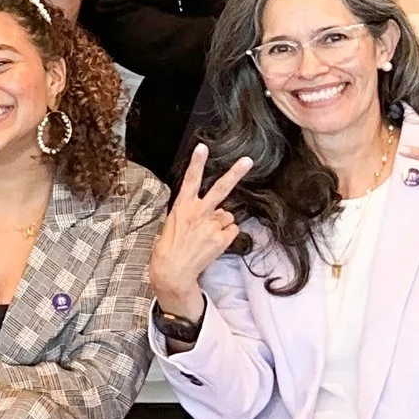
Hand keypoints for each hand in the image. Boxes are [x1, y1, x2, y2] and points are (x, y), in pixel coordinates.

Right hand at [149, 143, 252, 315]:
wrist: (172, 270)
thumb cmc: (170, 247)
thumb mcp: (175, 222)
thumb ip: (196, 211)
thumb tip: (218, 210)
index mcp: (182, 206)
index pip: (190, 180)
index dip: (196, 163)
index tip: (202, 147)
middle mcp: (198, 213)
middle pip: (220, 189)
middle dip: (235, 173)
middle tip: (247, 161)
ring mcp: (211, 226)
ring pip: (228, 216)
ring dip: (221, 223)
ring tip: (206, 235)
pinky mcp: (221, 238)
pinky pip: (232, 230)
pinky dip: (226, 236)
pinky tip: (213, 243)